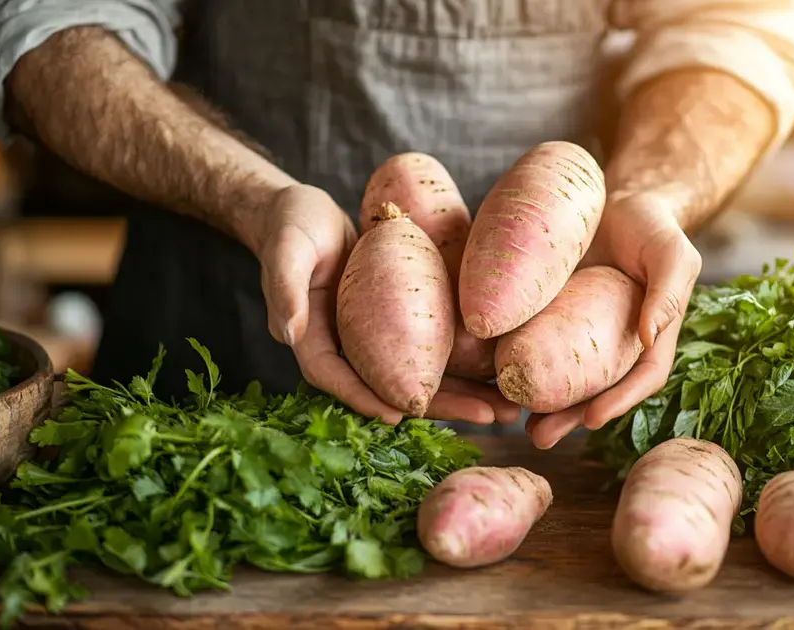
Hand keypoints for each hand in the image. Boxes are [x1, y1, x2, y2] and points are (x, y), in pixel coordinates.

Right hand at [257, 184, 516, 424]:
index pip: (338, 379)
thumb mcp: (287, 250)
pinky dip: (467, 359)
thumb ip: (284, 289)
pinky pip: (435, 345)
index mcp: (315, 341)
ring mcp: (378, 337)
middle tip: (487, 418)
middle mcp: (350, 348)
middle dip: (440, 407)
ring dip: (465, 393)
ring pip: (421, 372)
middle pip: (393, 386)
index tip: (399, 416)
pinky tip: (502, 365)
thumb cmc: (291, 227)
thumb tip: (288, 332)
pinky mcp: (401, 320)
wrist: (308, 212)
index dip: (366, 399)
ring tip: (509, 408)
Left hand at [526, 191, 700, 447]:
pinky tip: (488, 378)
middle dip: (565, 418)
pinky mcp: (545, 314)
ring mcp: (577, 331)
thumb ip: (668, 291)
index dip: (617, 404)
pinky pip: (529, 342)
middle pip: (591, 390)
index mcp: (647, 337)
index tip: (591, 420)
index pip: (639, 380)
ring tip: (509, 422)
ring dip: (534, 403)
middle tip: (538, 437)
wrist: (613, 200)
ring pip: (558, 375)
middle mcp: (611, 343)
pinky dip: (511, 363)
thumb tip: (650, 337)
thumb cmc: (652, 226)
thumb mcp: (672, 252)